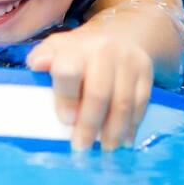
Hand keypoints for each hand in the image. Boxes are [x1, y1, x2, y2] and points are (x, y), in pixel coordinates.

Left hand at [26, 30, 153, 151]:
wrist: (120, 37)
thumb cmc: (79, 52)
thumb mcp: (56, 49)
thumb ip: (42, 58)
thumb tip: (37, 66)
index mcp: (77, 47)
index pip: (69, 71)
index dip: (66, 98)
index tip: (65, 120)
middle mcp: (105, 51)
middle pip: (99, 92)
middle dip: (89, 124)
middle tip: (81, 146)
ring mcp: (129, 61)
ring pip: (123, 102)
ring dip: (113, 131)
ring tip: (105, 148)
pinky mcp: (147, 72)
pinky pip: (142, 103)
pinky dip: (132, 126)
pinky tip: (124, 140)